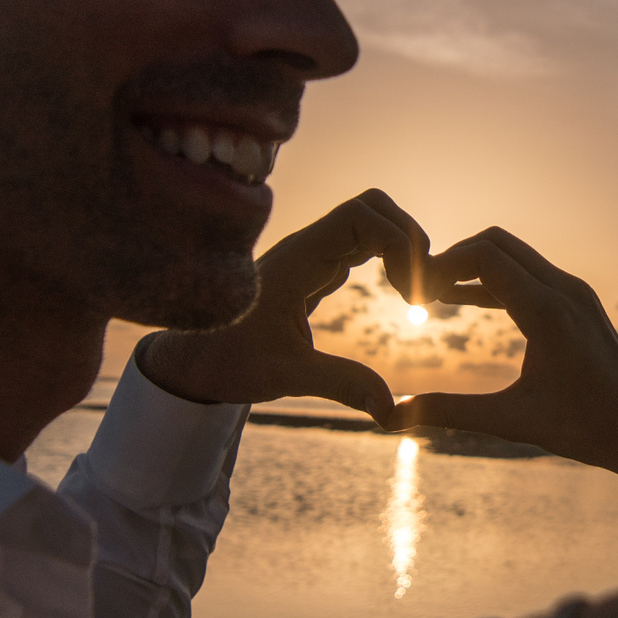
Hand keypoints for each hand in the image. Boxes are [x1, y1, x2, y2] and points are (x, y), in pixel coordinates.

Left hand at [139, 189, 437, 423]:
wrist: (195, 361)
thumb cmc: (230, 362)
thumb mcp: (285, 376)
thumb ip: (340, 385)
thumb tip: (390, 410)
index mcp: (299, 259)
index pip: (361, 215)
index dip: (399, 242)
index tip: (411, 292)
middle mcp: (307, 247)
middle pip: (372, 207)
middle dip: (408, 238)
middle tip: (421, 288)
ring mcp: (311, 255)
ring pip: (369, 222)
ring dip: (401, 246)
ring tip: (414, 293)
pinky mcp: (315, 270)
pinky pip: (361, 245)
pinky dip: (388, 259)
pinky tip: (398, 295)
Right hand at [394, 227, 617, 472]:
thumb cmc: (585, 430)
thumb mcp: (511, 422)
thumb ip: (450, 412)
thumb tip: (393, 416)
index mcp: (549, 312)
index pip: (485, 256)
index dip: (442, 265)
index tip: (413, 291)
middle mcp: (566, 290)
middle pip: (497, 243)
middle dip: (454, 258)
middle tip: (419, 289)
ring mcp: (576, 293)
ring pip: (515, 255)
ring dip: (474, 267)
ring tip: (433, 293)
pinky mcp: (579, 303)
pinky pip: (529, 274)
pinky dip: (495, 281)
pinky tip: (463, 302)